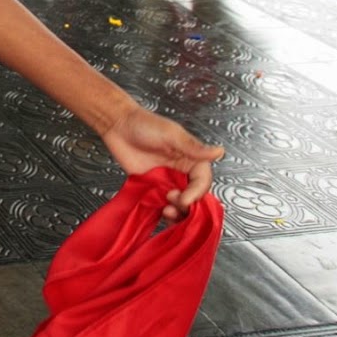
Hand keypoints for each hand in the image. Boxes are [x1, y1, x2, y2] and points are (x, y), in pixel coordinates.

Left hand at [98, 105, 224, 219]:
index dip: (196, 193)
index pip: (202, 182)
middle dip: (186, 205)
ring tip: (166, 210)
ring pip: (178, 204)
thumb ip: (193, 148)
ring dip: (176, 212)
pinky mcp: (150, 186)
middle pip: (193, 197)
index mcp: (191, 158)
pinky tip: (157, 210)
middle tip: (172, 201)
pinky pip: (160, 203)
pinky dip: (161, 210)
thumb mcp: (170, 134)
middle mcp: (180, 171)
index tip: (185, 199)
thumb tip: (219, 151)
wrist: (117, 125)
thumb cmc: (143, 123)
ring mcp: (165, 180)